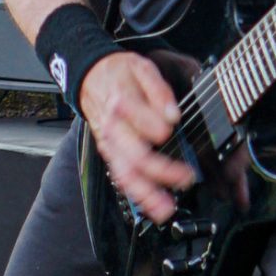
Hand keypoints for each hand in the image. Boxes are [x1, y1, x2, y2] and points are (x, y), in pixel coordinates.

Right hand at [77, 51, 194, 223]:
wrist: (89, 77)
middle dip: (161, 171)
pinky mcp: (109, 153)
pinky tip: (152, 205)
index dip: (153, 126)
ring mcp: (110, 143)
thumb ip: (158, 90)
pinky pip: (120, 177)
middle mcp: (113, 127)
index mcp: (121, 102)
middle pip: (134, 155)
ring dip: (146, 193)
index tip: (171, 130)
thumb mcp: (140, 67)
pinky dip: (136, 193)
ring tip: (166, 208)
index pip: (137, 119)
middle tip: (186, 177)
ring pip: (125, 173)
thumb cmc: (119, 72)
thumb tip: (172, 113)